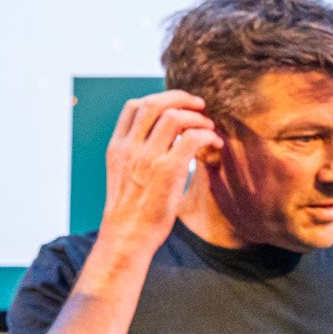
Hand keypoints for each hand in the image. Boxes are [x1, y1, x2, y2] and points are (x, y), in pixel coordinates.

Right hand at [101, 91, 220, 246]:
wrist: (127, 235)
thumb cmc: (132, 210)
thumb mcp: (125, 175)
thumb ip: (138, 154)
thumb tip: (168, 140)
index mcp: (117, 147)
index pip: (134, 107)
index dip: (160, 99)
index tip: (178, 105)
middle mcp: (130, 148)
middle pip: (154, 104)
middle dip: (181, 98)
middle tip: (200, 106)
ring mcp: (148, 158)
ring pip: (174, 117)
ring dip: (197, 117)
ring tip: (209, 127)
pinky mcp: (168, 171)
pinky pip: (192, 138)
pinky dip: (207, 135)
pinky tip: (214, 143)